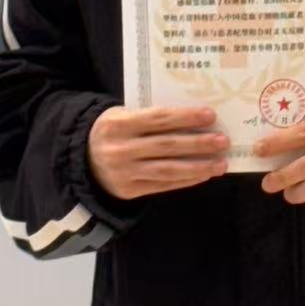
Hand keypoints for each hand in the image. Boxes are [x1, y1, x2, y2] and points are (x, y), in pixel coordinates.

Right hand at [88, 104, 228, 199]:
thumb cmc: (112, 131)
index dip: (185, 117)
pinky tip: (203, 174)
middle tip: (222, 141)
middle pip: (167, 146)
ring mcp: (125, 172)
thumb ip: (150, 117)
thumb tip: (193, 118)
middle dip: (198, 144)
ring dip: (198, 167)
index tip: (210, 115)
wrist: (82, 159)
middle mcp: (121, 149)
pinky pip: (163, 185)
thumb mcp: (122, 116)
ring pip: (168, 169)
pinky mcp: (129, 190)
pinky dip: (186, 180)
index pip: (158, 119)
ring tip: (220, 163)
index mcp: (118, 124)